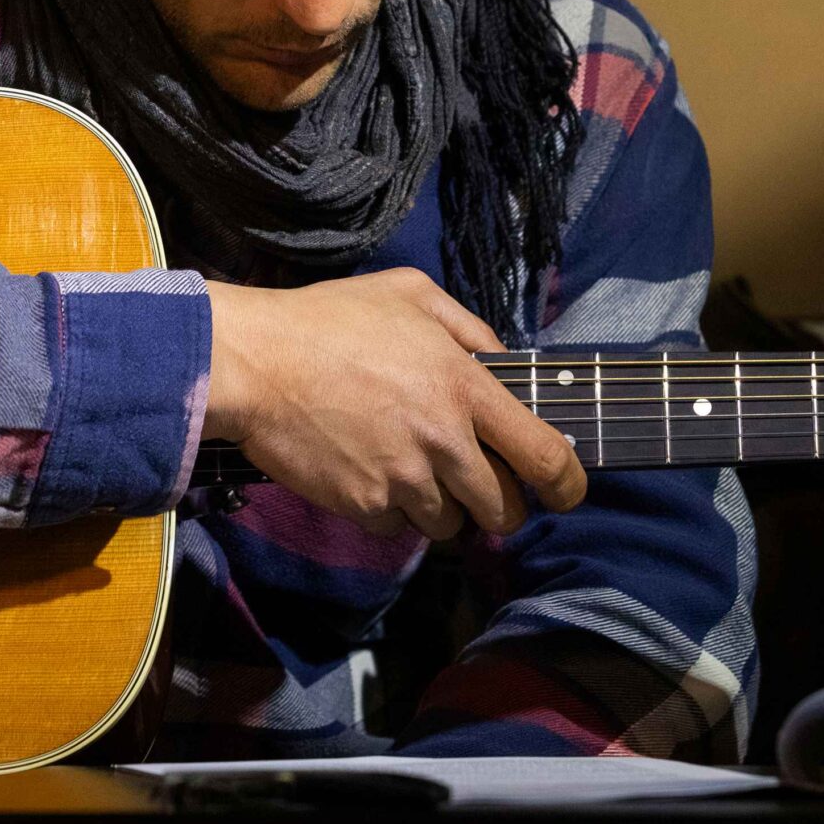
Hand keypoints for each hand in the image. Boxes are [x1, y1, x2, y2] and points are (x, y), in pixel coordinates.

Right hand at [202, 268, 586, 540]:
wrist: (255, 361)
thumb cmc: (330, 319)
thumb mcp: (410, 294)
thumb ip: (469, 328)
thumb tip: (501, 362)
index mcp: (465, 388)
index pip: (545, 455)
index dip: (567, 485)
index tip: (565, 492)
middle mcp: (444, 441)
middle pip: (503, 508)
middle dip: (500, 507)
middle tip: (481, 490)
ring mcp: (403, 479)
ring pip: (451, 526)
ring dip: (443, 509)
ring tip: (415, 475)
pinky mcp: (364, 505)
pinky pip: (398, 529)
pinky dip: (393, 512)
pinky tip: (372, 476)